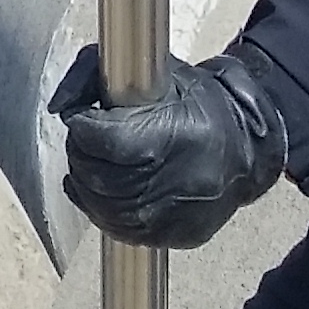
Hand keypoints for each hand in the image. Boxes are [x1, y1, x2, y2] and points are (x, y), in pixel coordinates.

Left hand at [50, 43, 293, 250]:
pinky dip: (101, 211)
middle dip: (81, 155)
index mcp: (172, 137)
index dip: (83, 126)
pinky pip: (120, 231)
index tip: (84, 117)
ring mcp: (175, 217)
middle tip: (87, 140)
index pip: (102, 141)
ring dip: (87, 184)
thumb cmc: (198, 103)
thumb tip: (58, 108)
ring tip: (94, 163)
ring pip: (103, 208)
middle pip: (98, 177)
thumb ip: (92, 75)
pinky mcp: (176, 237)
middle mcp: (176, 183)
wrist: (249, 148)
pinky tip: (102, 191)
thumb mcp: (154, 72)